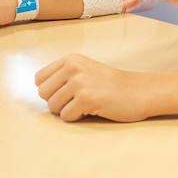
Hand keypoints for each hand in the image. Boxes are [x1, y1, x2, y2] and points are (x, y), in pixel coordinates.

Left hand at [36, 54, 156, 121]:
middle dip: (56, 102)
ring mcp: (79, 82)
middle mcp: (72, 68)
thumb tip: (40, 91)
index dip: (49, 90)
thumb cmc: (110, 85)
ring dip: (66, 111)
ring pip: (52, 106)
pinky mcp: (86, 99)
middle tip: (74, 102)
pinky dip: (76, 118)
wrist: (138, 91)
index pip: (39, 78)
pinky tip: (91, 111)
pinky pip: (66, 116)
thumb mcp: (84, 69)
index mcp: (70, 59)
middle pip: (43, 93)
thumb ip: (63, 75)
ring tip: (84, 106)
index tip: (65, 94)